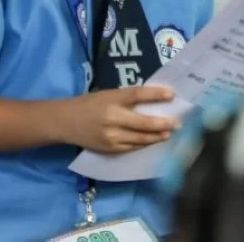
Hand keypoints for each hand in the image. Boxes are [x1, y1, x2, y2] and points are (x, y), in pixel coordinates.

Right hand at [61, 85, 179, 153]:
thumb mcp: (108, 94)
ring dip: (157, 137)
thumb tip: (153, 101)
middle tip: (178, 123)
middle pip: (143, 122)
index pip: (138, 95)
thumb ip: (127, 98)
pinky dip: (145, 144)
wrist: (66, 122)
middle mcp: (113, 118)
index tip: (172, 95)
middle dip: (163, 123)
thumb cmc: (90, 104)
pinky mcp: (110, 149)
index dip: (156, 95)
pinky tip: (154, 141)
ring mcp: (111, 136)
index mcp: (112, 99)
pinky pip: (132, 147)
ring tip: (169, 133)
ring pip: (140, 139)